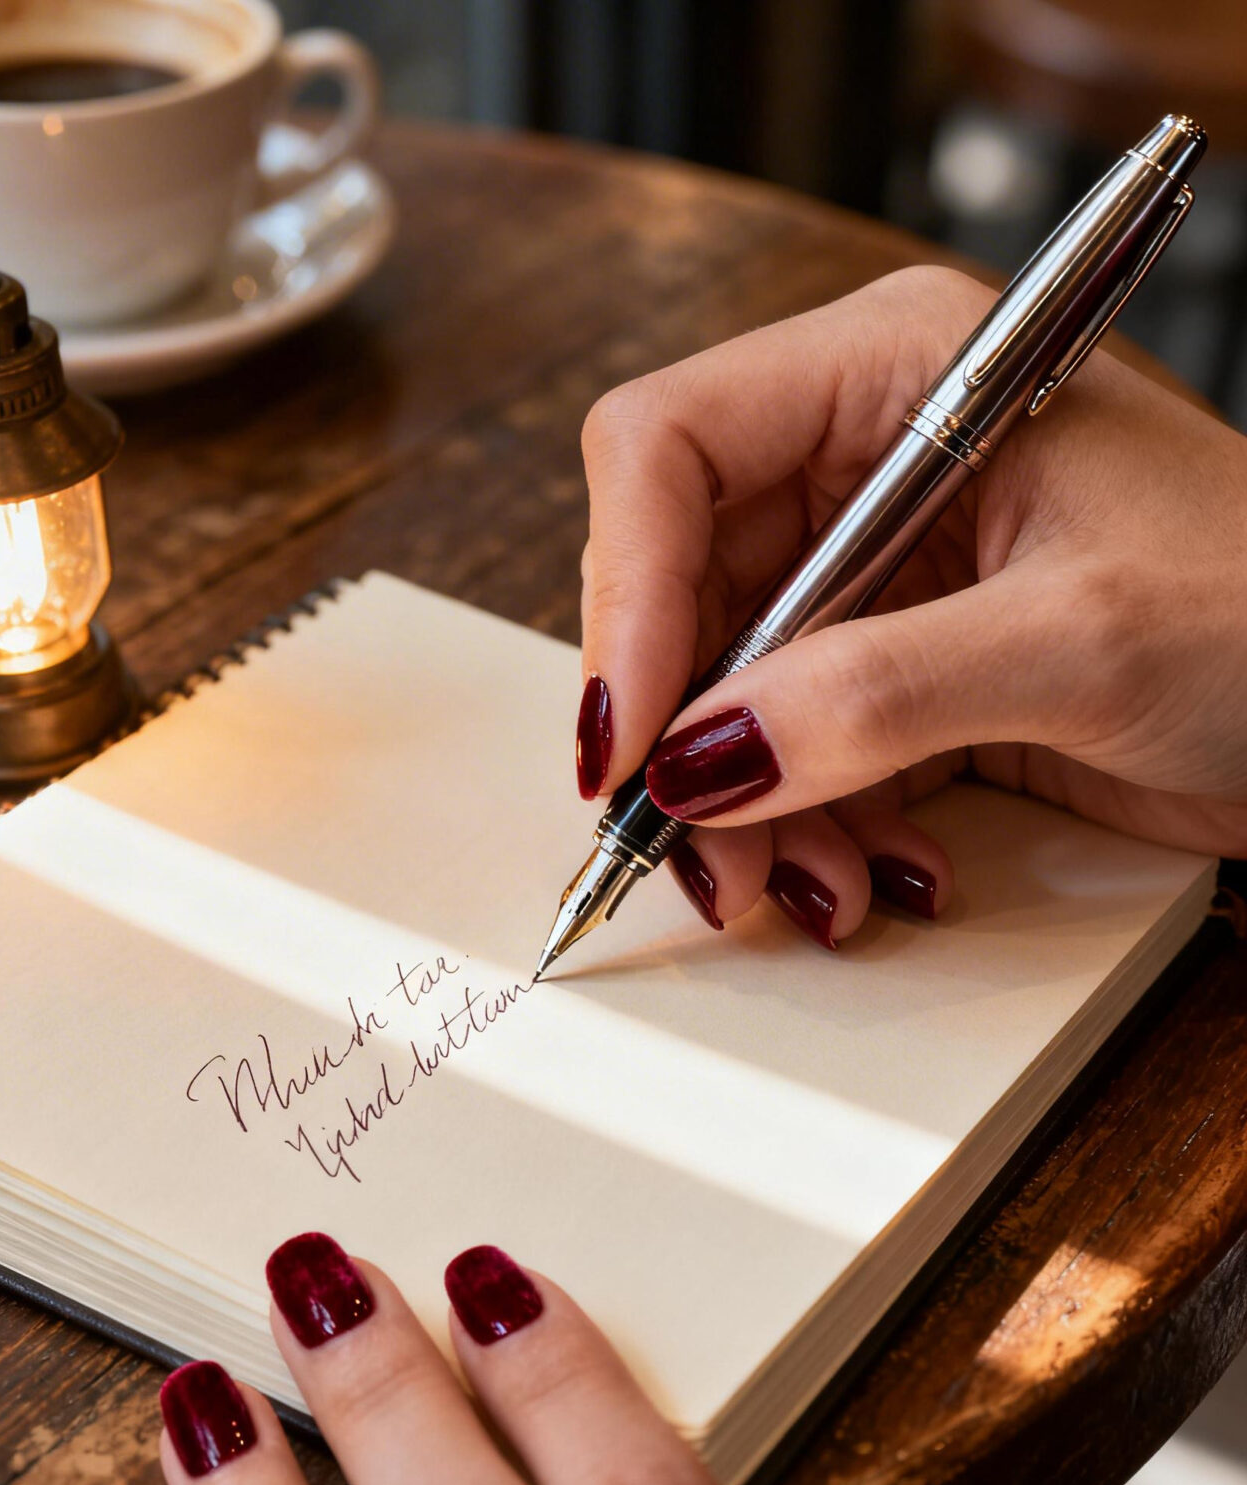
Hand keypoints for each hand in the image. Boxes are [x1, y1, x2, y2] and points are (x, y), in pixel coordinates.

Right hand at [578, 266, 1246, 944]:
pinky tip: (886, 872)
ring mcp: (884, 575)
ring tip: (816, 889)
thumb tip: (703, 763)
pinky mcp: (905, 672)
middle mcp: (870, 460)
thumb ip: (877, 695)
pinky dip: (816, 830)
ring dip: (752, 812)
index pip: (672, 449)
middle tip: (702, 857)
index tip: (632, 743)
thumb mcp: (1077, 641)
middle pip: (683, 589)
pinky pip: (800, 754)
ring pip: (729, 694)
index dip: (629, 597)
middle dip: (688, 739)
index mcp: (899, 373)